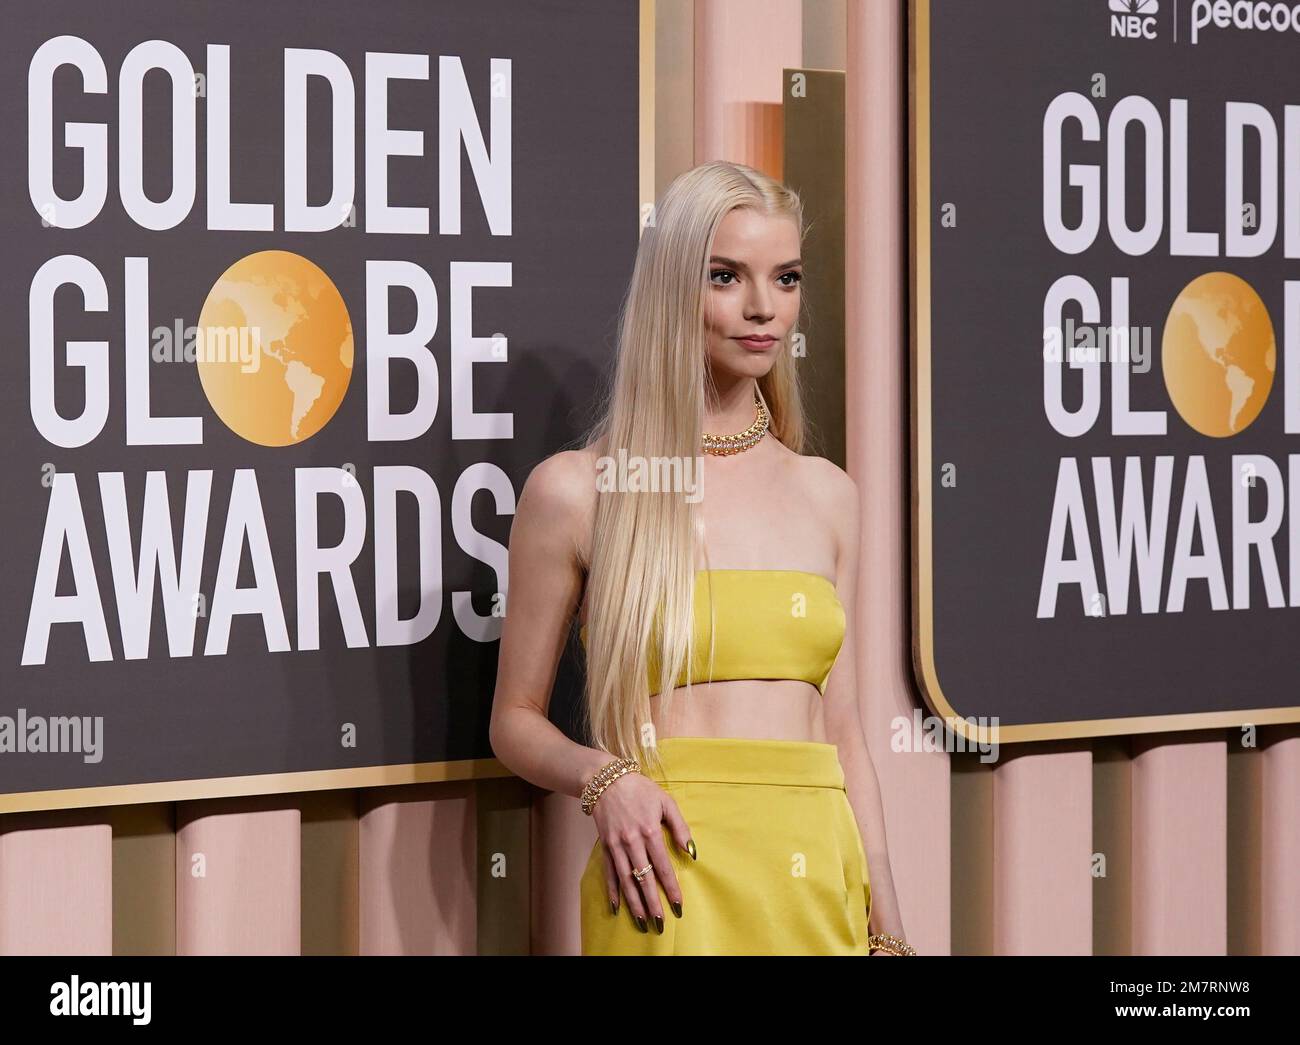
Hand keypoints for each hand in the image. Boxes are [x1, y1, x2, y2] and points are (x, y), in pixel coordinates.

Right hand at [589, 770, 692, 931]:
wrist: (606, 780)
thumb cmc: (640, 789)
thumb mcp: (666, 801)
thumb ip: (680, 827)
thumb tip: (691, 851)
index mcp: (650, 831)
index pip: (663, 867)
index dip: (670, 888)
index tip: (678, 905)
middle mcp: (632, 842)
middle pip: (644, 879)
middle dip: (653, 903)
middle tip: (660, 923)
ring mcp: (616, 846)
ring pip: (626, 880)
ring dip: (634, 903)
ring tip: (642, 921)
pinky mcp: (605, 846)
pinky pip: (609, 873)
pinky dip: (613, 891)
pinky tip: (617, 907)